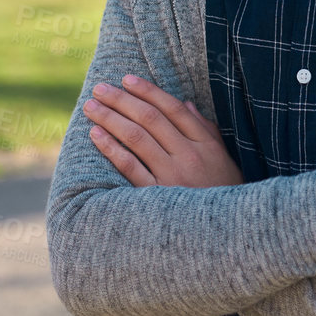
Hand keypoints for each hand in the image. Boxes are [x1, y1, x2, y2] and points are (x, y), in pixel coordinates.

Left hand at [84, 75, 242, 187]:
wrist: (223, 235)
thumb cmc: (222, 194)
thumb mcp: (224, 161)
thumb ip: (206, 131)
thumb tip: (186, 104)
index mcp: (205, 145)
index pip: (173, 109)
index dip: (148, 91)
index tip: (127, 79)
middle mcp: (188, 157)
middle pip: (150, 119)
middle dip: (122, 100)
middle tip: (100, 89)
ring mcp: (171, 177)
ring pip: (136, 138)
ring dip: (110, 118)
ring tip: (91, 107)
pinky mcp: (155, 196)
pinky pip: (129, 166)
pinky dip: (111, 148)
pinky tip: (96, 135)